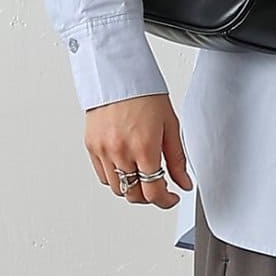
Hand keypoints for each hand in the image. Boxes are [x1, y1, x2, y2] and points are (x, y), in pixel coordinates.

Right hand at [85, 93, 192, 208]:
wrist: (118, 74)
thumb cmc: (144, 94)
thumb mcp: (170, 125)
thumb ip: (177, 159)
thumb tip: (184, 183)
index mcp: (144, 148)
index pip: (153, 192)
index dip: (165, 201)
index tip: (171, 198)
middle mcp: (121, 152)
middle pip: (134, 195)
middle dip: (149, 197)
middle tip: (158, 188)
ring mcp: (103, 150)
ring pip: (117, 189)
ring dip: (132, 189)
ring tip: (141, 176)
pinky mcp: (91, 146)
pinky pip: (103, 175)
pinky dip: (115, 178)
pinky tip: (126, 167)